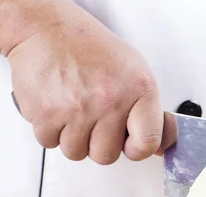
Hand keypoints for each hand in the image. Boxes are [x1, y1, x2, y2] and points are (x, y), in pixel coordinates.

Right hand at [7, 3, 170, 163]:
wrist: (46, 30)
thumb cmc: (90, 49)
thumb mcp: (133, 73)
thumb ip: (147, 113)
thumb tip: (160, 147)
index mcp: (139, 89)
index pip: (147, 143)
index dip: (136, 148)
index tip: (129, 142)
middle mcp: (110, 100)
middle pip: (106, 156)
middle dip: (97, 142)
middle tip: (92, 116)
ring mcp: (78, 109)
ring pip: (76, 152)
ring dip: (72, 137)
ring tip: (73, 108)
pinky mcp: (48, 114)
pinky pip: (50, 143)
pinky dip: (50, 130)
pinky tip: (56, 106)